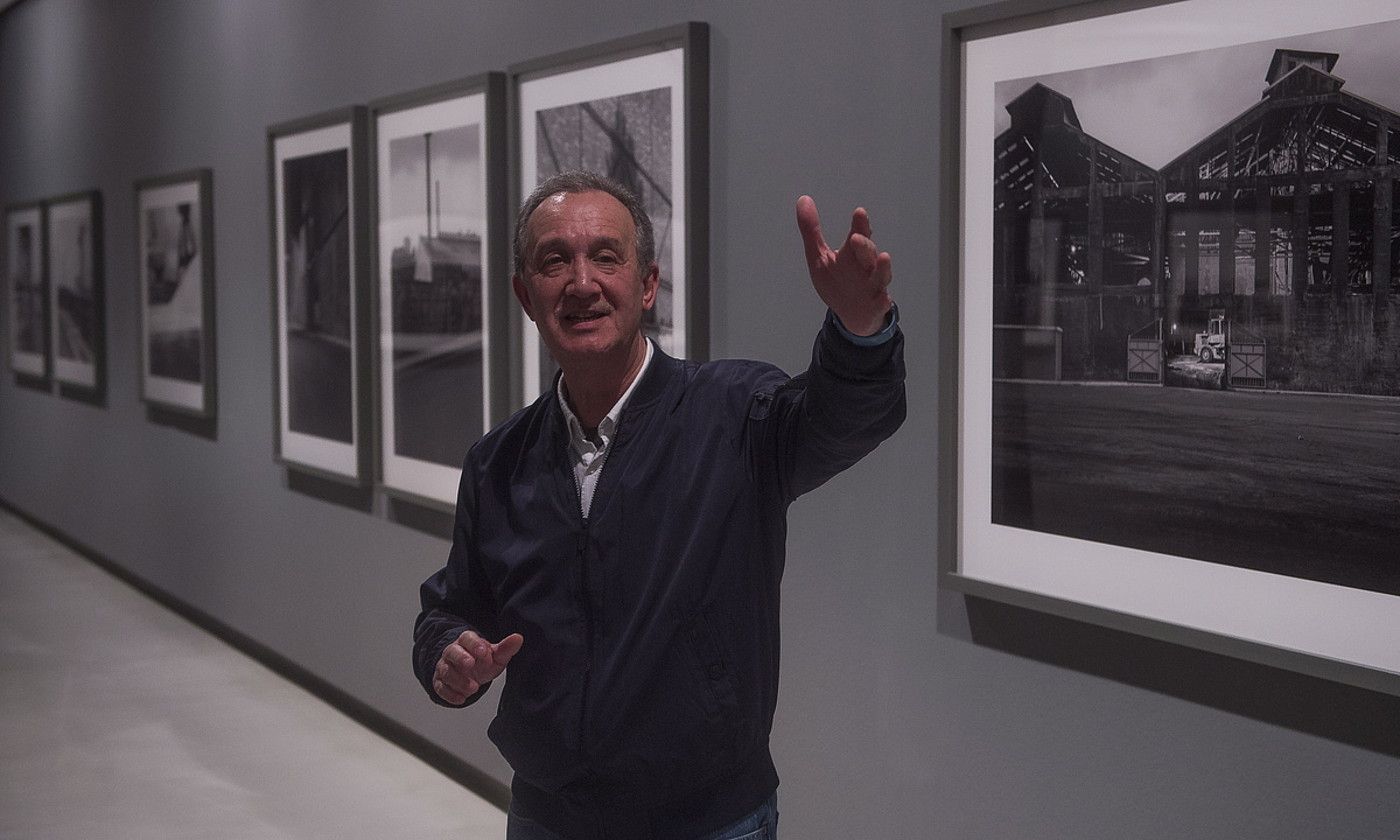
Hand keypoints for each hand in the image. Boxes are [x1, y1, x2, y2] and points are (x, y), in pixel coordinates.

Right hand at [433, 630, 522, 704]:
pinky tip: (461, 698)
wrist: (470, 672)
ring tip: (473, 688)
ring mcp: (445, 667)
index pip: (467, 638)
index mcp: (467, 641)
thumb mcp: (496, 655)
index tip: (485, 653)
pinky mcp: (440, 682)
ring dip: (459, 680)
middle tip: (470, 665)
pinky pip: (440, 687)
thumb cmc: (483, 661)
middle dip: (460, 658)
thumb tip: (518, 638)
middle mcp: (453, 652)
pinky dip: (450, 694)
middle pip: (452, 652)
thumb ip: (506, 648)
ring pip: (446, 671)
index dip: (475, 645)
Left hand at [796, 195, 892, 335]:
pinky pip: (881, 303)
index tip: (859, 212)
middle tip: (857, 237)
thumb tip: (803, 199)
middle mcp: (866, 267)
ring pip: (880, 275)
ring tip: (884, 257)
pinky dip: (882, 301)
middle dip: (864, 245)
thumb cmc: (837, 280)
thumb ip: (812, 230)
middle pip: (868, 253)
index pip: (858, 235)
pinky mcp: (876, 306)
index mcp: (853, 253)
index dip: (860, 224)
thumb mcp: (819, 255)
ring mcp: (873, 286)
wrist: (852, 313)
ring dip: (882, 267)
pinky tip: (883, 299)